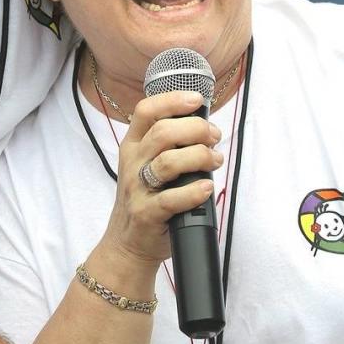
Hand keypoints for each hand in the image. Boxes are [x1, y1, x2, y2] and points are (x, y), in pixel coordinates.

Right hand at [104, 92, 222, 263]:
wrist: (128, 243)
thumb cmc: (147, 199)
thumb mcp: (147, 165)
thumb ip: (169, 145)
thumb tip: (206, 128)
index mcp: (133, 145)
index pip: (146, 111)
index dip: (172, 100)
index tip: (197, 100)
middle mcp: (133, 163)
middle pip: (162, 133)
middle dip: (196, 130)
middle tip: (214, 138)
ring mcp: (137, 189)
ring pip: (168, 163)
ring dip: (199, 157)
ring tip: (215, 161)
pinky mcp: (146, 214)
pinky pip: (170, 199)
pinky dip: (193, 192)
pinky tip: (206, 188)